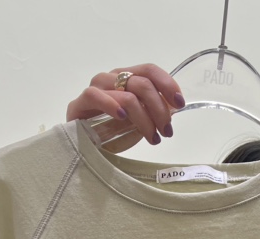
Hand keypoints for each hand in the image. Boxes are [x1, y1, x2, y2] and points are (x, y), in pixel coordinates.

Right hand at [66, 64, 184, 151]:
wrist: (83, 147)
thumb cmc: (111, 133)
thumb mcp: (138, 122)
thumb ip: (152, 112)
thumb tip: (173, 109)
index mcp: (126, 79)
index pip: (149, 70)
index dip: (167, 84)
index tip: (179, 103)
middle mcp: (111, 79)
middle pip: (142, 83)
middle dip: (159, 109)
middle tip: (166, 131)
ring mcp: (95, 89)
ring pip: (126, 95)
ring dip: (144, 118)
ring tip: (152, 137)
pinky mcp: (79, 104)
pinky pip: (96, 96)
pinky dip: (112, 105)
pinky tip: (123, 118)